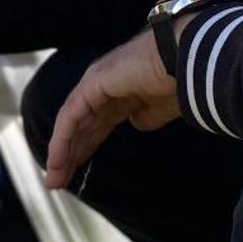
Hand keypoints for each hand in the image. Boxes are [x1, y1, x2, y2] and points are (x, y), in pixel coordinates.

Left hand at [44, 28, 180, 190]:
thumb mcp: (161, 110)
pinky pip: (71, 116)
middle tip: (58, 180)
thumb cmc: (183, 81)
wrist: (189, 61)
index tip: (77, 171)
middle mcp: (105, 84)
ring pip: (72, 122)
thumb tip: (135, 123)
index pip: (97, 123)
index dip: (86, 147)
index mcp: (123, 90)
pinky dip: (62, 140)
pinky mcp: (93, 83)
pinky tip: (57, 160)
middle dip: (70, 153)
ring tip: (53, 178)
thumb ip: (145, 117)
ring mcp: (97, 81)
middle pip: (82, 125)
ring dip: (61, 151)